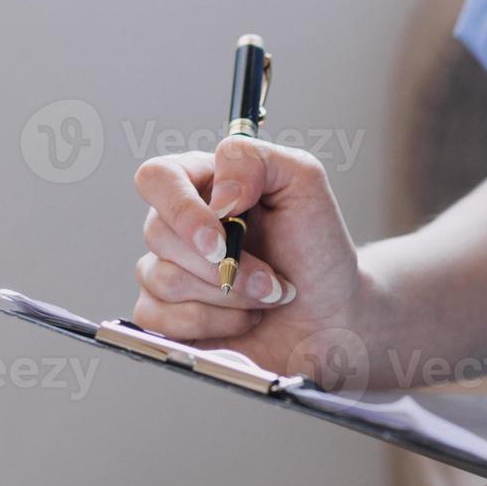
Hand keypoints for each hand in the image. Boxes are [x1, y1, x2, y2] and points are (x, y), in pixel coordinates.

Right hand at [131, 137, 366, 375]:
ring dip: (228, 296)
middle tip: (270, 278)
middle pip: (158, 234)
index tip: (221, 241)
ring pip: (164, 280)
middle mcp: (177, 224)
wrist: (329, 313)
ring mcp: (165, 269)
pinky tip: (243, 319)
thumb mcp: (304, 182)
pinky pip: (159, 319)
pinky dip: (211, 324)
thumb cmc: (317, 247)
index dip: (182, 211)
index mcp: (202, 182)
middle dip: (225, 265)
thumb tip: (217, 195)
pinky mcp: (164, 315)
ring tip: (266, 295)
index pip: (157, 178)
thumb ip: (256, 160)